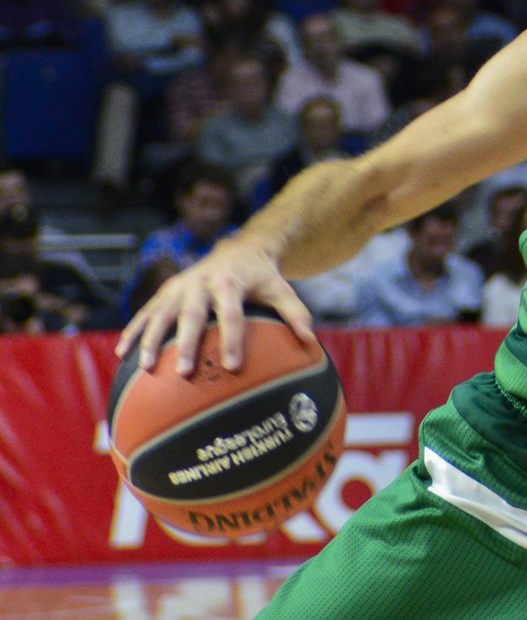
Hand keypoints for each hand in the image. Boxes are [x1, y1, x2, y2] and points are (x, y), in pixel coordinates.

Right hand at [118, 239, 316, 373]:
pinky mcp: (165, 291)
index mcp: (231, 282)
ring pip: (161, 313)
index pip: (232, 314)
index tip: (232, 367)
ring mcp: (179, 286)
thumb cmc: (262, 277)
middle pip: (192, 314)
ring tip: (146, 367)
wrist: (237, 248)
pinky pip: (145, 312)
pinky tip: (122, 354)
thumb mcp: (281, 290)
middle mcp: (201, 282)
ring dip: (151, 339)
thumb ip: (296, 314)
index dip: (232, 340)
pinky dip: (133, 331)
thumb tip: (311, 342)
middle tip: (185, 371)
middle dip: (188, 343)